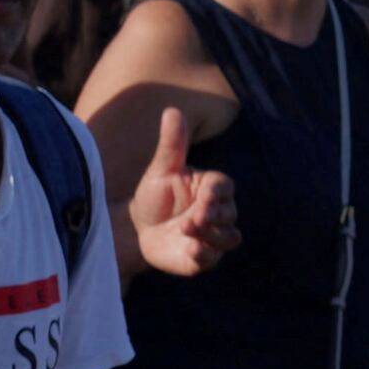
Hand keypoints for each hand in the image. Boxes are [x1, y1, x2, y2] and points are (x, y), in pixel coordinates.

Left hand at [128, 130, 239, 274]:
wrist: (138, 227)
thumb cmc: (155, 194)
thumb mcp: (160, 169)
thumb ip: (172, 144)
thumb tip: (172, 110)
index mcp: (211, 187)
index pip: (225, 187)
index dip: (217, 193)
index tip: (203, 196)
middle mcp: (218, 211)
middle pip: (230, 213)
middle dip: (214, 216)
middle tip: (192, 217)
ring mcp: (213, 235)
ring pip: (230, 237)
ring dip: (213, 236)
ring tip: (186, 231)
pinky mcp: (204, 257)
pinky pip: (214, 258)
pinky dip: (204, 254)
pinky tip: (189, 249)